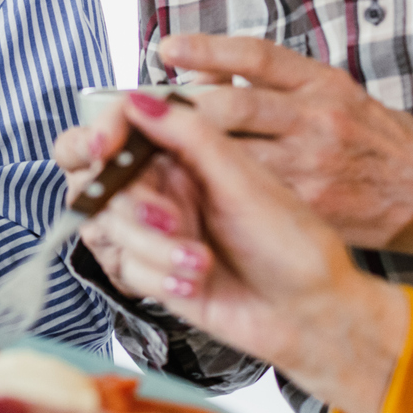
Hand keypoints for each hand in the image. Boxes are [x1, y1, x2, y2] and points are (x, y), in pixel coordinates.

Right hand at [62, 92, 407, 412]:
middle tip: (168, 220)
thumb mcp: (244, 181)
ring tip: (199, 261)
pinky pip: (128, 268)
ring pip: (113, 228)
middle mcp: (171, 188)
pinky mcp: (157, 271)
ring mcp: (161, 230)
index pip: (126, 127)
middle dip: (134, 206)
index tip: (103, 147)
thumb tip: (140, 99)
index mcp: (190, 155)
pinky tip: (196, 282)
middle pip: (108, 182)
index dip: (105, 132)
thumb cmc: (294, 246)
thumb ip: (190, 136)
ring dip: (154, 248)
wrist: (310, 313)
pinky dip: (160, 278)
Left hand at [158, 34, 412, 262]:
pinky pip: (249, 195)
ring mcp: (313, 165)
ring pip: (232, 155)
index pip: (257, 57)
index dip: (207, 49)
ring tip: (155, 150)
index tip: (167, 48)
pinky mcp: (309, 205)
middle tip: (147, 112)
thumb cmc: (371, 137)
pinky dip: (213, 191)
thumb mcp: (330, 92)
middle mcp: (317, 118)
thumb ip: (271, 83)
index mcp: (320, 83)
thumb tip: (202, 72)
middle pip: (232, 108)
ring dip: (187, 154)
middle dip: (182, 111)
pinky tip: (187, 188)